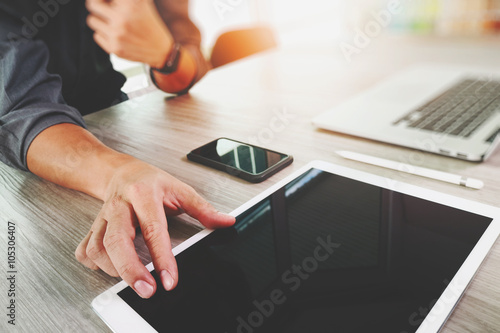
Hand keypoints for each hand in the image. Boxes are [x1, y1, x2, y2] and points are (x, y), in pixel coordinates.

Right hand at [75, 159, 234, 297]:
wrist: (121, 171)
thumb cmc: (150, 181)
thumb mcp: (180, 189)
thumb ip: (203, 208)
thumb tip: (226, 222)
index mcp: (144, 194)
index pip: (153, 229)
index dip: (162, 257)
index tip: (169, 280)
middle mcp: (120, 205)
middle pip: (117, 240)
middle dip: (130, 270)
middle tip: (147, 290)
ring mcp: (103, 217)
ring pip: (98, 247)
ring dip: (114, 269)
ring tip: (133, 278)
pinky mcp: (93, 226)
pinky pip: (86, 250)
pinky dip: (95, 264)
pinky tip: (111, 268)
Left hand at [86, 0, 172, 67]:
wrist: (161, 50)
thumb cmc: (151, 25)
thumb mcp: (142, 3)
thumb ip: (125, 0)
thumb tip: (107, 0)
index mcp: (130, 4)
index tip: (107, 2)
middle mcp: (122, 18)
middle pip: (92, 5)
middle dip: (97, 5)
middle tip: (103, 8)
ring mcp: (117, 34)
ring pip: (92, 20)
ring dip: (100, 20)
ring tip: (112, 23)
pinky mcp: (114, 48)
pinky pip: (96, 35)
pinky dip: (104, 34)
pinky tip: (116, 35)